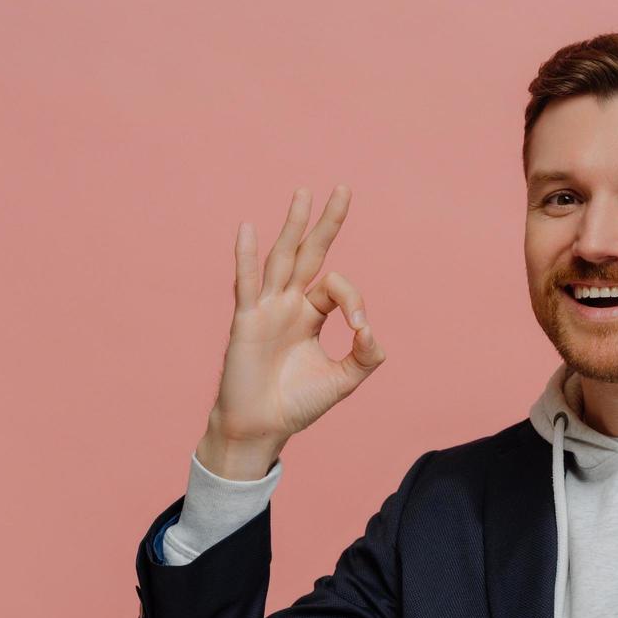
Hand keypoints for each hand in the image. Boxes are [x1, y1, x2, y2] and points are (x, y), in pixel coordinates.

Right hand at [201, 185, 384, 471]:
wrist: (261, 428)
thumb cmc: (296, 404)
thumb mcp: (342, 380)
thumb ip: (364, 355)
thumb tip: (371, 330)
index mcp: (310, 314)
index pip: (336, 288)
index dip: (355, 301)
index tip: (361, 331)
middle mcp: (288, 304)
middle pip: (310, 254)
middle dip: (327, 223)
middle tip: (343, 189)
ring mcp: (266, 309)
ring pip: (282, 259)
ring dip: (293, 226)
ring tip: (303, 193)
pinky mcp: (246, 322)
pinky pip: (247, 284)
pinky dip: (247, 257)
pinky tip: (249, 228)